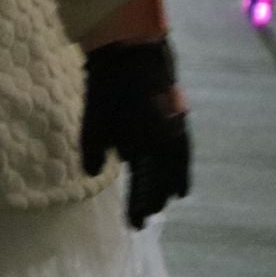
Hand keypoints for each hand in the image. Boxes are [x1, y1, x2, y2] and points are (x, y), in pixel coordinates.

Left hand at [81, 39, 190, 228]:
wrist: (132, 51)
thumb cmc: (108, 87)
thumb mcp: (93, 120)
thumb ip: (93, 150)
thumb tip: (93, 174)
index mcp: (149, 148)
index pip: (145, 187)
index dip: (139, 206)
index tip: (136, 225)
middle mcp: (168, 143)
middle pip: (164, 179)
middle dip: (156, 196)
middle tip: (149, 213)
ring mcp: (177, 128)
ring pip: (178, 165)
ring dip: (172, 182)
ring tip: (172, 197)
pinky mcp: (179, 115)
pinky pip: (183, 148)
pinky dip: (181, 163)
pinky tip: (178, 167)